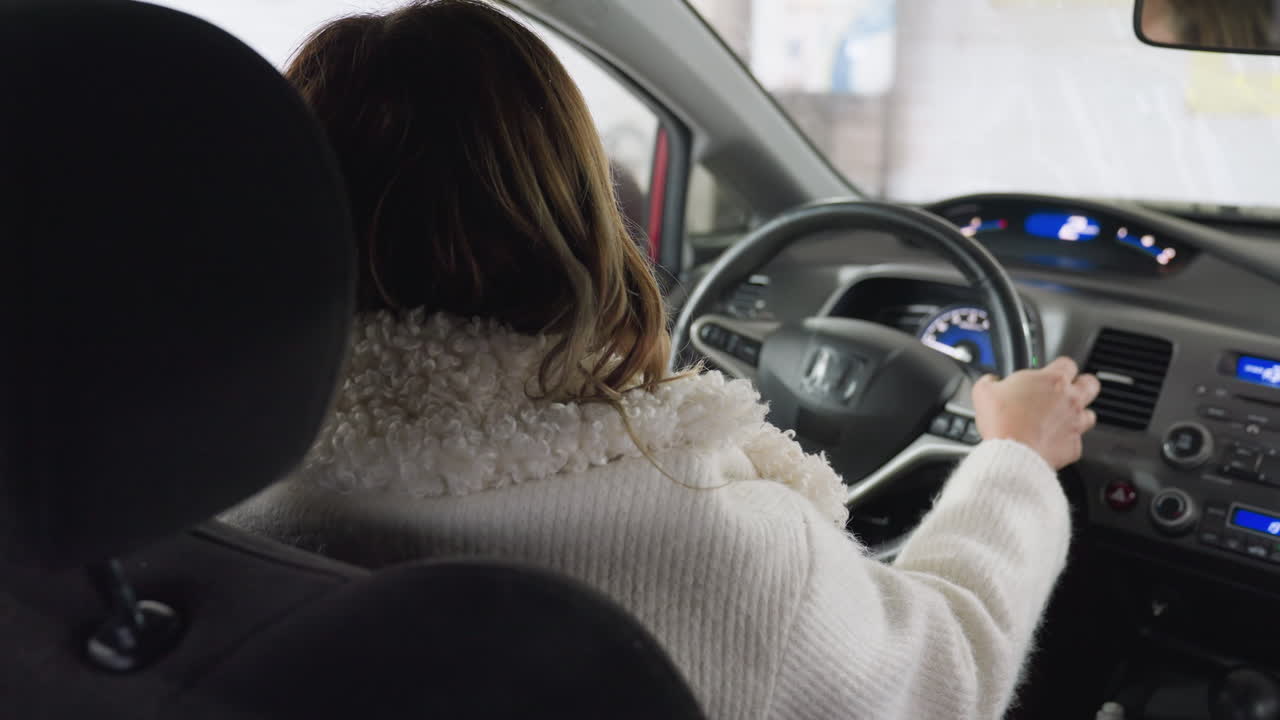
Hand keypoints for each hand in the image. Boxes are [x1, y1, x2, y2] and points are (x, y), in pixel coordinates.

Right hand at [972, 357, 1100, 469]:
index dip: (1060, 367)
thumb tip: (991, 380)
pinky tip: (1052, 442)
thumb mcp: (984, 392)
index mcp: (1052, 380)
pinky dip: (1066, 441)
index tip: (1051, 372)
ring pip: (1089, 414)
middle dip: (1082, 385)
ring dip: (1078, 415)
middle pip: (1091, 384)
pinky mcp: (1074, 446)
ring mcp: (1075, 423)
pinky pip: (1076, 441)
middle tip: (1069, 390)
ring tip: (1061, 419)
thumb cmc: (1002, 422)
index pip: (1068, 363)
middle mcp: (1070, 399)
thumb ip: (990, 381)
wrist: (1012, 454)